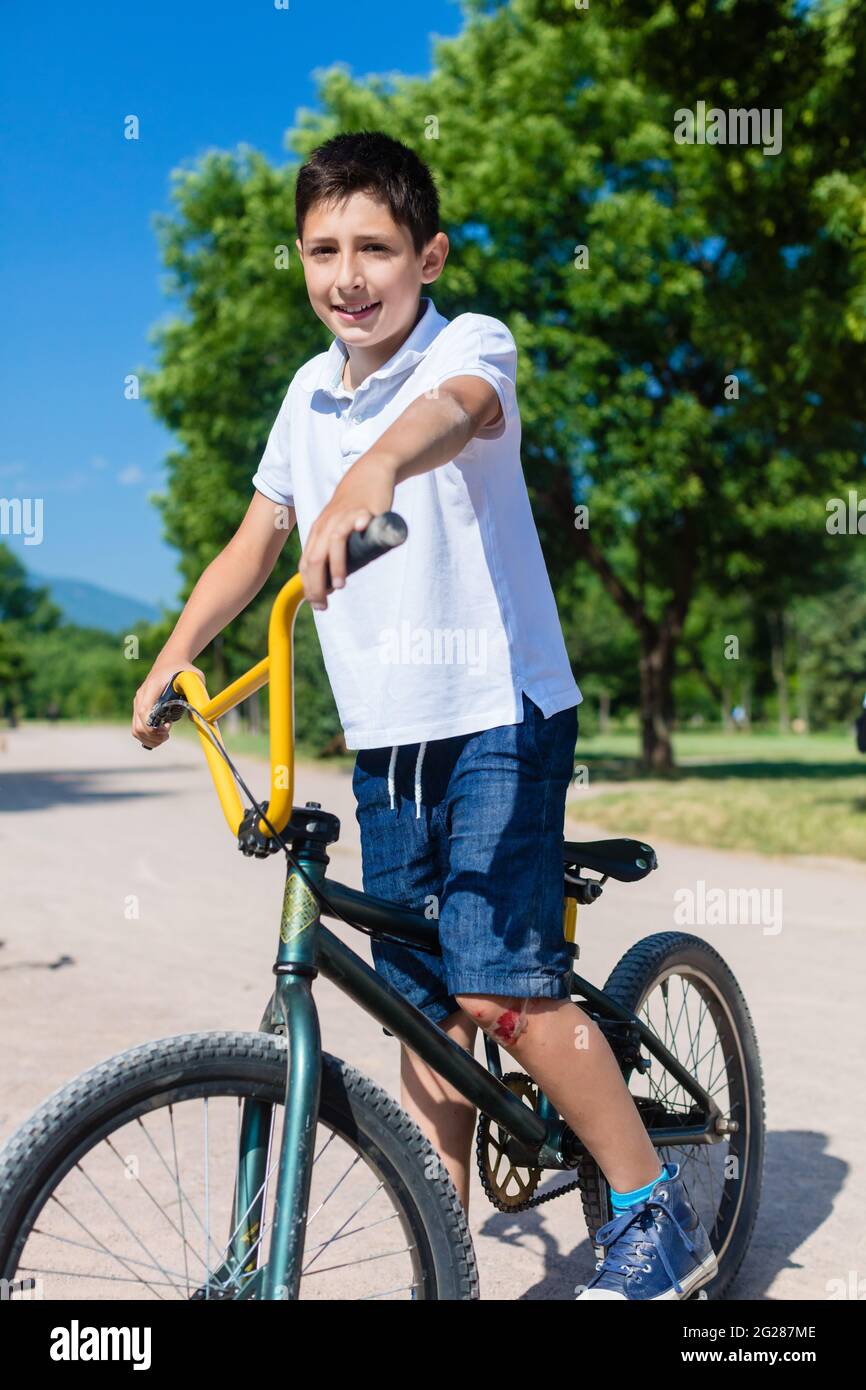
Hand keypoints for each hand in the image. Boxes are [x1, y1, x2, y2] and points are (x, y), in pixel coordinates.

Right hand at [132, 659, 205, 748]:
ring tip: (165, 735)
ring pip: (136, 729)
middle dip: (153, 736)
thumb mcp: (195, 678)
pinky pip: (137, 727)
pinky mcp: (139, 707)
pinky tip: (160, 733)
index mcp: (153, 686)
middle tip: (168, 734)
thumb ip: (197, 695)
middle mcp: (142, 695)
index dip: (153, 726)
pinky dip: (147, 736)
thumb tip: (197, 718)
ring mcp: (138, 701)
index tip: (168, 729)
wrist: (170, 662)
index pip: (144, 710)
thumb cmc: (184, 670)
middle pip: (138, 725)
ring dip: (150, 738)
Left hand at [299, 456, 394, 609]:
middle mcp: (326, 526)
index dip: (310, 586)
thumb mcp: (339, 528)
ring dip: (336, 566)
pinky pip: (356, 519)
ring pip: (333, 543)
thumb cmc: (356, 506)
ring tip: (340, 585)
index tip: (318, 605)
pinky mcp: (362, 509)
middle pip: (315, 558)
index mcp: (318, 532)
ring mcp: (343, 517)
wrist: (369, 474)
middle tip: (323, 604)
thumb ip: (338, 550)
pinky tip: (359, 534)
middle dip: (316, 585)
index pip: (307, 563)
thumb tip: (335, 581)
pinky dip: (357, 528)